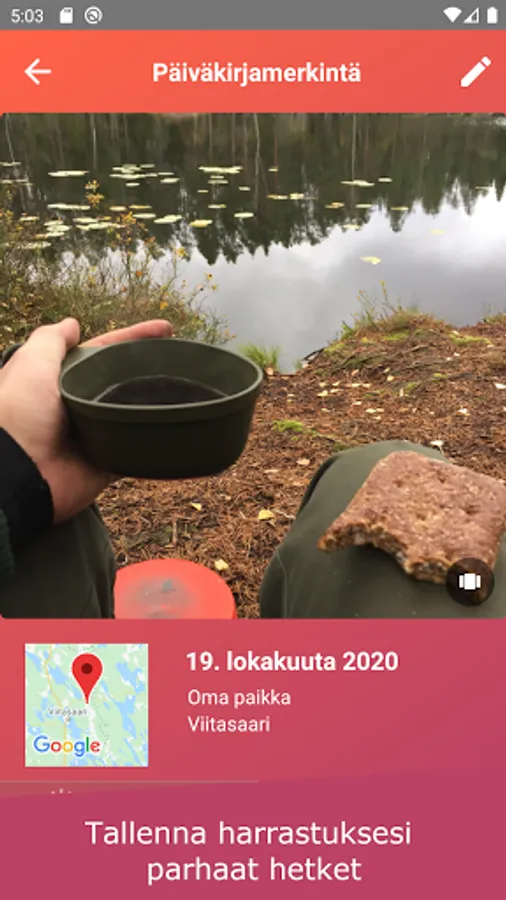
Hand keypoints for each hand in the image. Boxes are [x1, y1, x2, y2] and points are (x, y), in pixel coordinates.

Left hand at [0, 318, 172, 522]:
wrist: (21, 473)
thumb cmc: (19, 414)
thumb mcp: (31, 363)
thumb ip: (51, 340)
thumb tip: (72, 323)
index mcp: (60, 380)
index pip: (102, 352)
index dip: (132, 338)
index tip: (165, 329)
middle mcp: (78, 404)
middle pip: (120, 379)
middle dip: (148, 368)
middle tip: (183, 358)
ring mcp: (96, 433)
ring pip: (131, 411)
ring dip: (154, 401)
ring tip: (189, 387)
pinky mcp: (107, 461)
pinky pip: (137, 447)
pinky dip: (154, 438)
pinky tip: (178, 423)